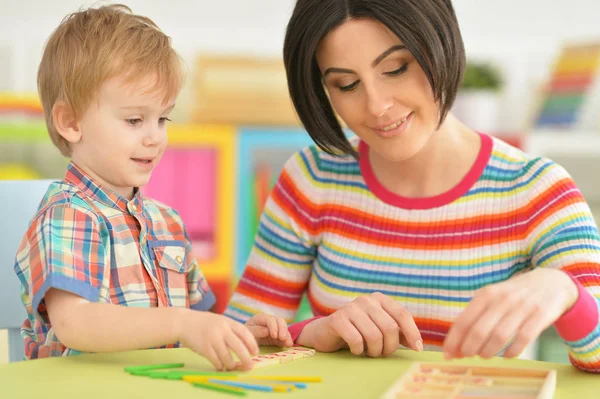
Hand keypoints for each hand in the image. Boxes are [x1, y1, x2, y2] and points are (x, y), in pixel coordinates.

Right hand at [178, 310, 258, 370]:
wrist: (183, 322)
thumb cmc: (203, 322)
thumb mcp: (219, 320)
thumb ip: (230, 329)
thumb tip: (245, 344)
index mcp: (227, 321)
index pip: (245, 332)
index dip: (252, 343)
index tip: (255, 352)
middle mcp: (221, 329)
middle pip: (239, 347)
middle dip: (246, 358)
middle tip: (249, 366)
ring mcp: (212, 339)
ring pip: (227, 357)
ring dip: (231, 364)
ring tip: (231, 366)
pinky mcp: (204, 348)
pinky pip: (216, 361)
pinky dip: (220, 365)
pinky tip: (220, 366)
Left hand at [245, 313, 293, 346]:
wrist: (246, 340)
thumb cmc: (245, 335)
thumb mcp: (248, 333)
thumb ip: (256, 331)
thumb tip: (266, 331)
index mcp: (261, 318)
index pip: (270, 319)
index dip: (273, 326)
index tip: (274, 335)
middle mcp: (270, 320)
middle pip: (279, 321)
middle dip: (282, 329)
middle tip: (283, 338)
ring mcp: (276, 327)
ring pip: (284, 327)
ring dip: (287, 335)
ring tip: (288, 343)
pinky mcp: (279, 335)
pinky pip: (285, 335)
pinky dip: (288, 339)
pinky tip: (289, 344)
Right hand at [300, 292, 422, 356]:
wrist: (326, 332)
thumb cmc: (358, 332)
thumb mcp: (380, 329)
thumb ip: (398, 333)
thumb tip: (417, 344)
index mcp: (379, 299)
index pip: (402, 314)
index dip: (412, 332)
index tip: (417, 348)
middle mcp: (366, 300)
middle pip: (390, 327)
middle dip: (390, 347)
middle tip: (383, 354)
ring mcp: (351, 307)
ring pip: (374, 336)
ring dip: (374, 351)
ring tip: (369, 353)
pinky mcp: (337, 319)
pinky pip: (356, 340)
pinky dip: (359, 350)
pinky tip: (355, 350)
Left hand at [443, 268, 578, 359]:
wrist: (551, 282)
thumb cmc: (514, 295)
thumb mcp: (492, 297)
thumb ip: (475, 317)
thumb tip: (455, 344)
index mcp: (486, 294)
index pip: (464, 321)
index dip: (454, 341)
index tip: (447, 354)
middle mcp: (502, 299)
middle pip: (479, 330)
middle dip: (469, 348)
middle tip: (466, 356)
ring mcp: (522, 307)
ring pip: (500, 336)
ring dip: (488, 351)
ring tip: (484, 356)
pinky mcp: (541, 316)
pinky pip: (523, 338)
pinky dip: (513, 351)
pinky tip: (507, 355)